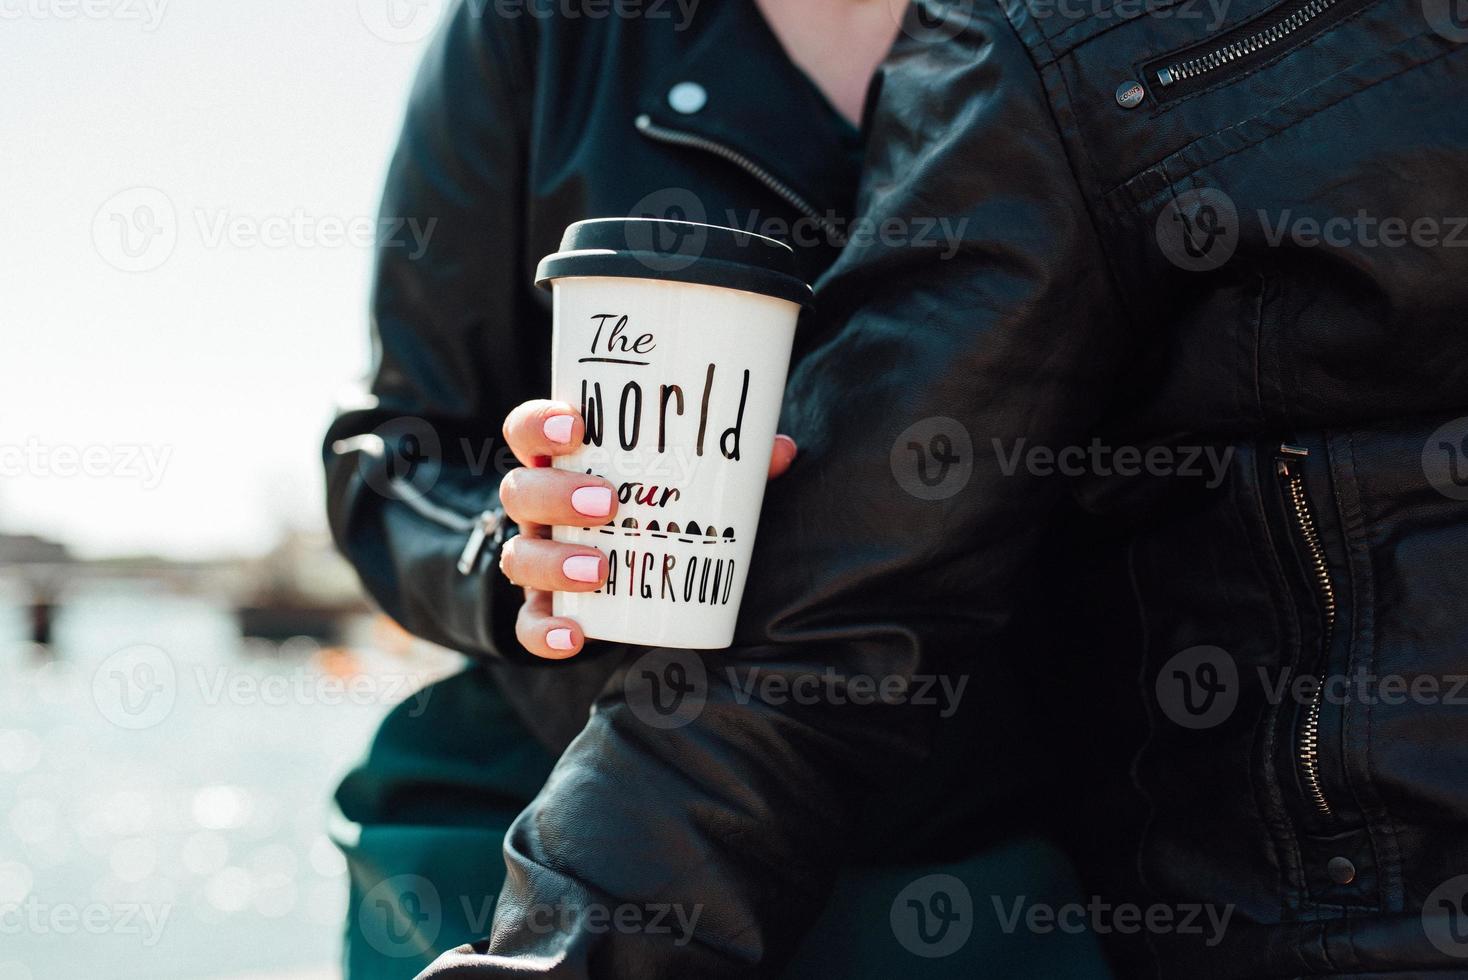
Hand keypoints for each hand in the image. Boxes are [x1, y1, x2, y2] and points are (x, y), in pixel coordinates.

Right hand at [498, 399, 797, 658]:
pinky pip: (528, 625)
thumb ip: (729, 464)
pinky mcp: (546, 610)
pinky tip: (576, 634)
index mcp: (564, 463)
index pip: (528, 430)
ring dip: (553, 562)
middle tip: (606, 503)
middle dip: (556, 495)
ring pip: (518, 556)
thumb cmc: (660, 509)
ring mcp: (538, 560)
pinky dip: (546, 633)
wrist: (643, 580)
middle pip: (520, 490)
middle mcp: (541, 510)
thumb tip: (781, 451)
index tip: (577, 426)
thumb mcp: (689, 482)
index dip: (540, 423)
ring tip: (601, 570)